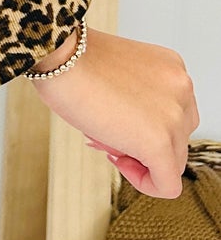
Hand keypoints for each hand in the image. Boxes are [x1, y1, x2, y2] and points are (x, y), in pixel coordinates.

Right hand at [29, 24, 199, 198]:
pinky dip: (145, 183)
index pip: (172, 114)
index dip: (143, 124)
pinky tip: (118, 162)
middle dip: (140, 143)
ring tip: (105, 140)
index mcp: (171, 69)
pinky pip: (167, 184)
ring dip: (140, 159)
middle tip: (106, 135)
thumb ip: (137, 101)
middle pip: (176, 138)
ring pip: (173, 161)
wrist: (58, 54)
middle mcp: (182, 89)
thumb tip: (131, 132)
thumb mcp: (118, 75)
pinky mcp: (159, 142)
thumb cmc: (71, 59)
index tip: (116, 120)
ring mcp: (175, 115)